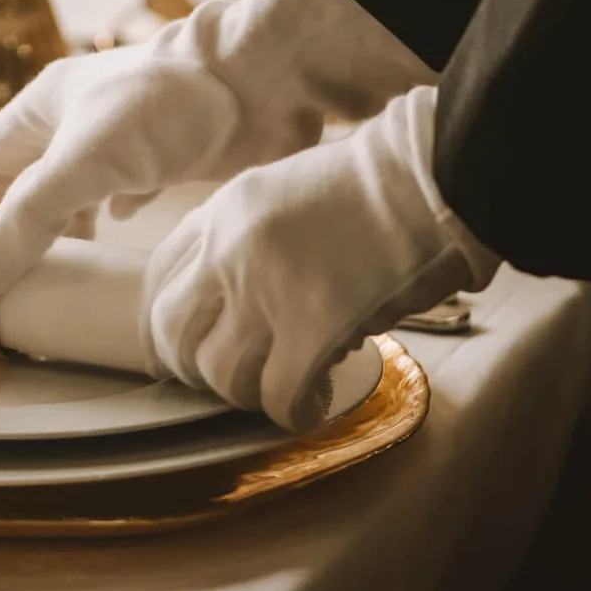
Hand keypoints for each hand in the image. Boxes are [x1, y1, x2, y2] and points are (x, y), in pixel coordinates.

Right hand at [0, 0, 433, 296]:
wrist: (260, 81)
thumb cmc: (164, 108)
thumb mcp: (81, 166)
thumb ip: (27, 221)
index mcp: (43, 107)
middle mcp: (77, 118)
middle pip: (26, 179)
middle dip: (14, 227)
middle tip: (10, 278)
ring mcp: (124, 134)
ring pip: (75, 187)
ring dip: (63, 227)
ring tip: (58, 270)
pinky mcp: (167, 151)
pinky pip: (124, 188)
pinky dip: (112, 215)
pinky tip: (117, 234)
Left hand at [144, 86, 498, 432]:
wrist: (430, 178)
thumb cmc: (376, 184)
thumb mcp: (283, 190)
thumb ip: (249, 236)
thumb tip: (240, 298)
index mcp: (221, 214)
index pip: (159, 277)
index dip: (164, 320)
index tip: (183, 343)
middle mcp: (228, 252)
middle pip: (173, 331)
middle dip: (192, 366)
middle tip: (225, 378)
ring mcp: (266, 290)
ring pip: (220, 372)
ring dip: (245, 394)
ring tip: (278, 390)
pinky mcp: (313, 327)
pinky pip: (278, 395)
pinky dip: (292, 412)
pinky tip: (311, 405)